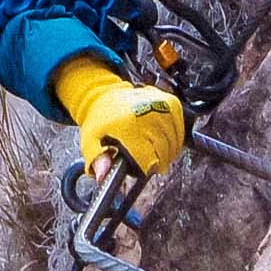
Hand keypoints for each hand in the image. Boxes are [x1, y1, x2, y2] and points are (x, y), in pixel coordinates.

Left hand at [52, 56, 186, 183]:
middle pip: (164, 151)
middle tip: (146, 160)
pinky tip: (162, 139)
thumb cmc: (99, 123)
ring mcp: (161, 105)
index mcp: (128, 124)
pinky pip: (180, 130)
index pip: (149, 158)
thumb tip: (103, 175)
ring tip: (153, 150)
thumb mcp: (90, 144)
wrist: (104, 96)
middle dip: (156, 161)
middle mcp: (147, 112)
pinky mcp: (170, 102)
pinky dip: (174, 139)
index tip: (141, 169)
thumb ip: (97, 161)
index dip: (146, 169)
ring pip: (174, 143)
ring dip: (167, 151)